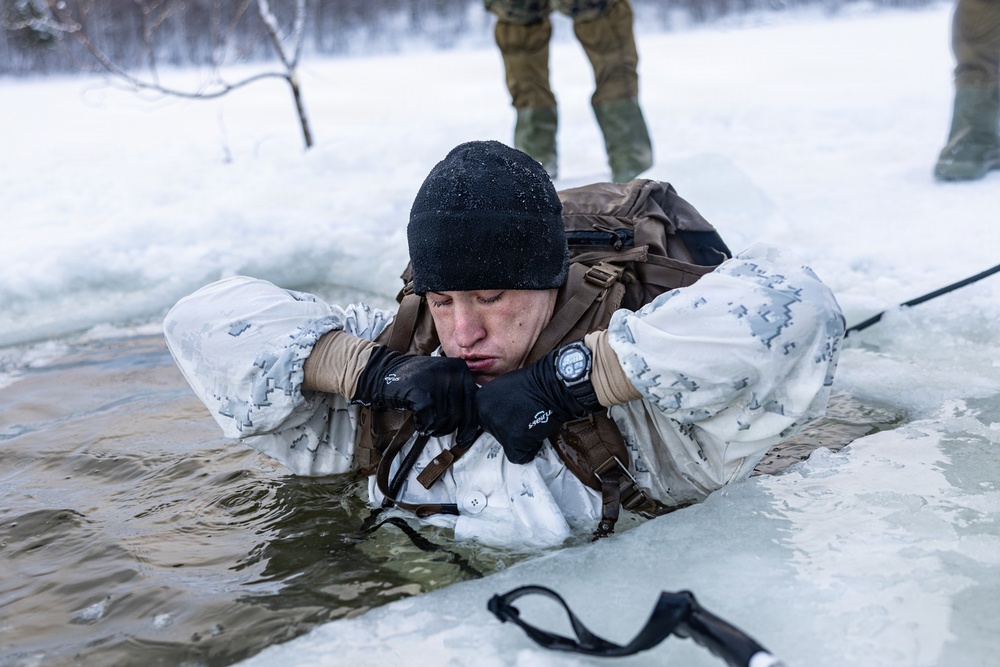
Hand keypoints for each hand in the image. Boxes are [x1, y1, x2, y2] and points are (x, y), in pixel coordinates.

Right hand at [353, 347, 478, 446]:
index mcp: (460, 369)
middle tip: (438, 432)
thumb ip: (459, 393)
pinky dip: (423, 425)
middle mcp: (451, 372)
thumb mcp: (443, 378)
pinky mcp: (420, 392)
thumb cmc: (416, 380)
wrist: (386, 371)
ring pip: (444, 419)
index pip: (473, 403)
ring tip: (427, 426)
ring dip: (434, 428)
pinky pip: (428, 419)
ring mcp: (435, 381)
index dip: (469, 425)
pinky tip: (418, 423)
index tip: (464, 439)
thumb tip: (472, 424)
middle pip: (459, 414)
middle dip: (448, 428)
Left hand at [476, 343, 602, 463]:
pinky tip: (536, 436)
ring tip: (531, 424)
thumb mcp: (502, 386)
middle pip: (493, 431)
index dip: (501, 417)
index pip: (485, 418)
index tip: (512, 413)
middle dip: (508, 428)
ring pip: (506, 444)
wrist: (551, 387)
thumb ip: (493, 402)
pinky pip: (518, 456)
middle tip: (523, 418)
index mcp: (480, 401)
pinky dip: (528, 451)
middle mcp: (485, 415)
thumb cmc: (532, 383)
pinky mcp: (513, 442)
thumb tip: (494, 413)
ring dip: (519, 439)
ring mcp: (498, 429)